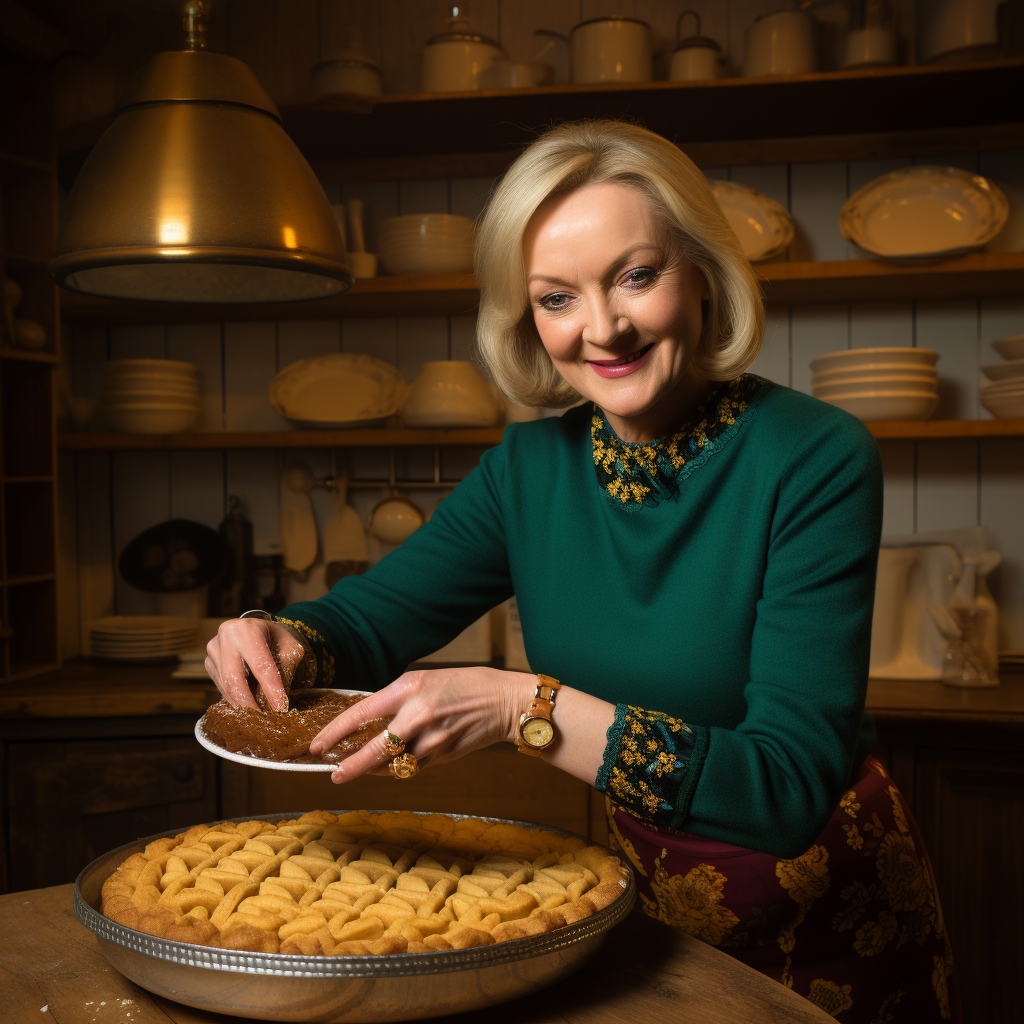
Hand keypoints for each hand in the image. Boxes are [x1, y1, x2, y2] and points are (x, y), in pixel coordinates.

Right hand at [205, 617, 305, 710]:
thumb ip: (286, 670)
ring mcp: (214, 649)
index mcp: (248, 629)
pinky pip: (221, 686)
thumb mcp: (291, 648)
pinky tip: (247, 702)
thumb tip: (279, 701)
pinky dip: (235, 697)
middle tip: (263, 718)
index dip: (271, 689)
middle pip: (234, 679)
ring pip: (226, 686)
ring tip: (258, 713)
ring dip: (242, 703)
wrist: (260, 629)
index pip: (260, 665)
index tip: (280, 708)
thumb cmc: (278, 638)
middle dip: (249, 703)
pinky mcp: (209, 662)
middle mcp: (226, 636)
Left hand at [308, 666, 536, 782]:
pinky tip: (402, 760)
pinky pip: (414, 767)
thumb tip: (369, 723)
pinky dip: (403, 766)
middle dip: (351, 766)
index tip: (317, 745)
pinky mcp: (444, 756)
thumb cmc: (465, 685)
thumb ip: (397, 700)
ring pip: (393, 764)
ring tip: (363, 766)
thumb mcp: (425, 681)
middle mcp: (418, 714)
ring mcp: (432, 739)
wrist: (506, 701)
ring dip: (377, 768)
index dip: (335, 732)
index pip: (361, 713)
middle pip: (375, 750)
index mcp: (408, 688)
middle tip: (334, 774)